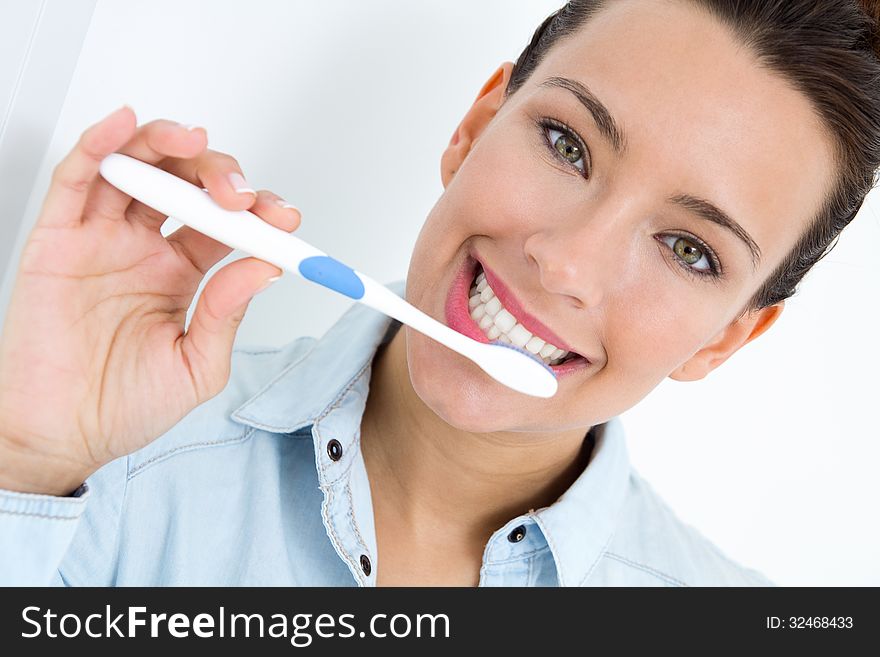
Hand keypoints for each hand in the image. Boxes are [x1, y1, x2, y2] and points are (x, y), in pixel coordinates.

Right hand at [0, 106, 300, 494]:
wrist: (61, 436)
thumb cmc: (124, 406)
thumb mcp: (197, 366)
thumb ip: (227, 314)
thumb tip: (264, 267)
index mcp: (181, 274)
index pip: (225, 224)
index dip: (256, 212)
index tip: (284, 216)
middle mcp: (144, 248)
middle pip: (185, 185)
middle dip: (219, 176)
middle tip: (239, 195)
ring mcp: (101, 239)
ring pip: (136, 167)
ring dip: (167, 143)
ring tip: (195, 143)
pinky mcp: (58, 239)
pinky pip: (76, 180)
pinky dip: (100, 146)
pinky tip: (125, 127)